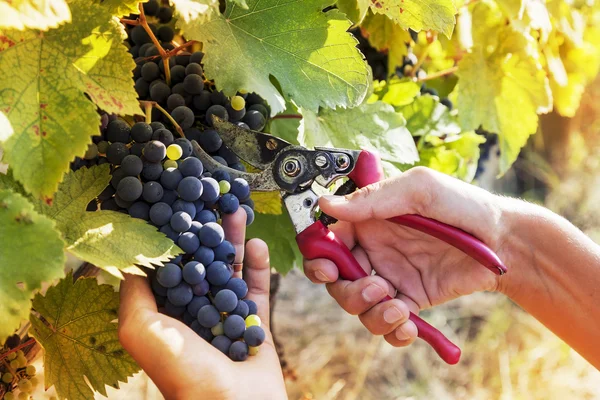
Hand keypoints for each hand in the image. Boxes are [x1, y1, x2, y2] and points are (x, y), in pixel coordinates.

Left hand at [119, 209, 286, 399]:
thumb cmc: (182, 371)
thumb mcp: (142, 330)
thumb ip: (134, 293)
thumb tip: (130, 258)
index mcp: (165, 314)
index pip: (168, 266)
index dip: (172, 236)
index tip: (176, 206)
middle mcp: (194, 312)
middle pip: (201, 262)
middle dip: (205, 231)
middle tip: (211, 201)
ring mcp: (224, 316)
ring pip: (229, 270)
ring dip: (233, 241)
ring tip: (237, 212)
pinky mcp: (253, 323)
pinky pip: (256, 289)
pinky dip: (257, 266)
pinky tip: (257, 244)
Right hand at [303, 167, 510, 346]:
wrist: (505, 242)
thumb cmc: (463, 205)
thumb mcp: (419, 190)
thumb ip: (373, 198)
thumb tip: (326, 205)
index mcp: (369, 220)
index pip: (329, 240)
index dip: (320, 257)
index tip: (328, 269)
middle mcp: (375, 249)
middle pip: (337, 279)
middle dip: (347, 292)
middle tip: (374, 289)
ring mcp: (391, 276)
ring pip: (359, 305)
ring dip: (370, 314)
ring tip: (398, 308)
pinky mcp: (410, 299)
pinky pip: (389, 322)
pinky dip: (393, 331)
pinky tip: (409, 326)